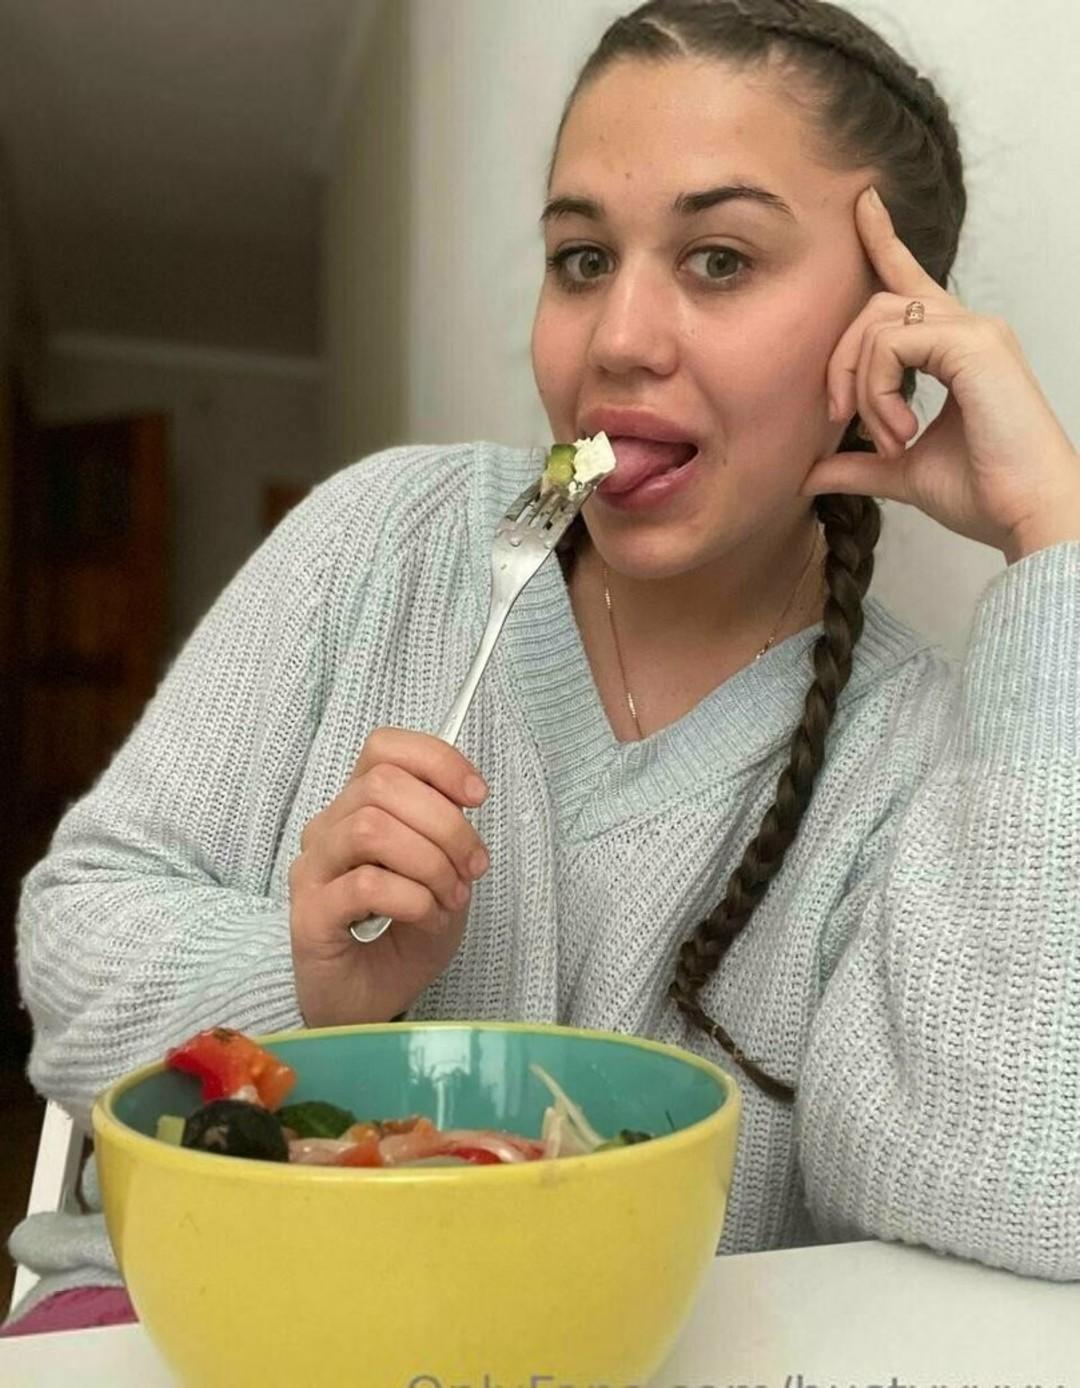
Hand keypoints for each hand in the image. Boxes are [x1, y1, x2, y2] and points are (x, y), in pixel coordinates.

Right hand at [289, 728, 489, 1027]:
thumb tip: (464, 803)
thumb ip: (447, 836)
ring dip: (429, 861)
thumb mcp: (443, 878)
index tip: (477, 796)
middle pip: (382, 784)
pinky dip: (412, 898)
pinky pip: (365, 885)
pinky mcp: (308, 916)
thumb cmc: (403, 938)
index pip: (383, 749)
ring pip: (370, 829)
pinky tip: (427, 918)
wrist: (366, 1006)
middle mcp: (328, 830)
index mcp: (357, 808)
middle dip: (445, 823)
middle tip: (471, 868)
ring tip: (450, 896)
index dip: (436, 760)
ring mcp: (312, 872)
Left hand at [803, 186, 1079, 561]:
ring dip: (861, 387)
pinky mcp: (973, 344)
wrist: (1027, 515)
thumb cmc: (984, 493)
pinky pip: (893, 344)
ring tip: (887, 439)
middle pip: (872, 309)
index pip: (909, 284)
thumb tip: (809, 473)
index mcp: (955, 348)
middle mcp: (967, 328)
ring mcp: (974, 331)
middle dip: (840, 363)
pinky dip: (880, 390)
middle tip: (839, 422)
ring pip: (877, 325)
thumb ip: (858, 464)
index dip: (883, 241)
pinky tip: (900, 431)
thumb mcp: (904, 473)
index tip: (862, 205)